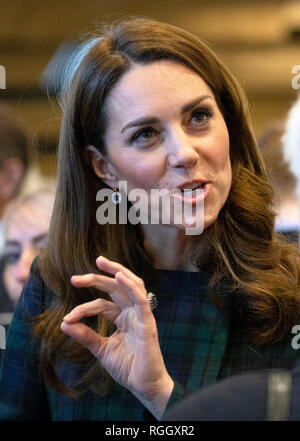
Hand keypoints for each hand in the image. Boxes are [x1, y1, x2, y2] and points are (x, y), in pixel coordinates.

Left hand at [60, 255, 173, 418]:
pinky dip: (131, 286)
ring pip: (132, 285)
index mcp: (122, 318)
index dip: (83, 308)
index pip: (101, 304)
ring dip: (117, 271)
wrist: (143, 386)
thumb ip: (85, 335)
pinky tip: (119, 277)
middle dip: (96, 278)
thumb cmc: (127, 367)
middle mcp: (132, 313)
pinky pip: (141, 299)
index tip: (67, 318)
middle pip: (115, 288)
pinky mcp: (147, 322)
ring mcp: (141, 315)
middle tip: (75, 278)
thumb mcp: (101, 349)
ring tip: (100, 262)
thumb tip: (63, 322)